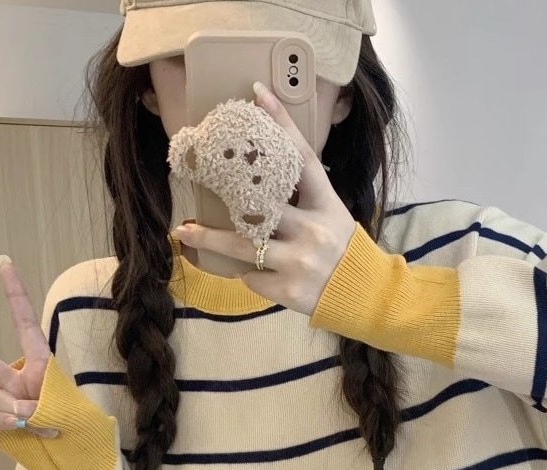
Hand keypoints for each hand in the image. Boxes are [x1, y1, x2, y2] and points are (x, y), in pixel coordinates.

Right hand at [0, 256, 57, 436]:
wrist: (68, 441)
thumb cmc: (70, 415)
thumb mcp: (63, 404)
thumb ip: (39, 405)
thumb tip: (18, 411)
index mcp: (39, 362)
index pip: (25, 323)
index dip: (15, 293)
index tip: (4, 262)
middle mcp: (15, 376)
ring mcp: (1, 396)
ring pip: (0, 401)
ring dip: (25, 414)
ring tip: (40, 419)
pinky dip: (8, 425)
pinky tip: (23, 426)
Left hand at [174, 83, 357, 316]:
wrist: (361, 296)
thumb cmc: (342, 250)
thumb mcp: (332, 216)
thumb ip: (304, 198)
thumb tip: (262, 175)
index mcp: (327, 207)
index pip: (303, 160)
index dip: (282, 126)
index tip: (258, 96)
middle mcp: (313, 232)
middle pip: (259, 208)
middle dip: (226, 194)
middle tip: (195, 180)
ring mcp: (299, 263)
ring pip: (243, 246)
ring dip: (209, 239)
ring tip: (184, 232)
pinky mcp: (288, 290)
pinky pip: (253, 276)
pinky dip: (249, 272)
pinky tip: (255, 271)